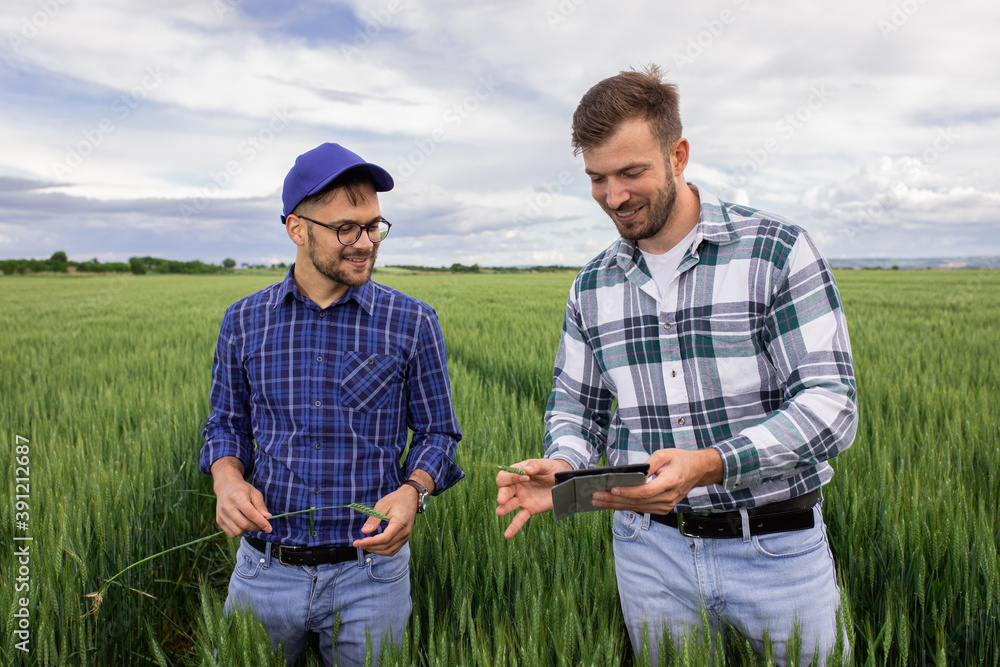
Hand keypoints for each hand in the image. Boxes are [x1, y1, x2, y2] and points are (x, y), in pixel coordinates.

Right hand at [210, 458, 271, 537]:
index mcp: (237, 497)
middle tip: (261, 525)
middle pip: (244, 524)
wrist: (226, 487)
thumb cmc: (243, 490)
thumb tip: (267, 517)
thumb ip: (261, 506)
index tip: (269, 529)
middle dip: (256, 527)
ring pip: (237, 531)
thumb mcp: (255, 493)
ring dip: (248, 530)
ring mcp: (221, 514)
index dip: (261, 522)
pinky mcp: (219, 520)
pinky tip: (242, 524)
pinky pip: (231, 533)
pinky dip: (240, 532)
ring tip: (251, 522)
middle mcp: (227, 506)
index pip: (251, 514)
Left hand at [352, 486, 417, 555]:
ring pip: (389, 551)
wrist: (410, 498)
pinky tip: (373, 546)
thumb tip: (364, 531)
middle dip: (370, 547)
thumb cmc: (396, 499)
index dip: (371, 542)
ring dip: (375, 551)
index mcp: (400, 523)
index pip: (385, 538)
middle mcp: (405, 532)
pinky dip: (382, 551)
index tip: (358, 541)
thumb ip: (374, 519)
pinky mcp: (404, 539)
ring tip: (364, 545)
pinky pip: (393, 550)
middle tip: (357, 543)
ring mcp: (406, 537)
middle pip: (386, 547)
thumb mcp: (382, 504)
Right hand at [495, 458, 571, 538]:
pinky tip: (507, 535)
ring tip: (499, 512)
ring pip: (510, 504)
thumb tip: (527, 470)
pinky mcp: (530, 509)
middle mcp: (516, 487)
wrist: (563, 480)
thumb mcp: (546, 464)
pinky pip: (520, 519)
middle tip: (501, 499)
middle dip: (502, 494)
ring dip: (504, 508)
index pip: (506, 475)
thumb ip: (536, 465)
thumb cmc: (552, 469)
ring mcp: (522, 499)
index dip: (512, 476)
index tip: (526, 476)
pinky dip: (514, 527)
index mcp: (517, 473)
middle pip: (504, 490)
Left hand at [591, 448, 722, 514]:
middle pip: (637, 502)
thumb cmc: (681, 460)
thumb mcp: (665, 454)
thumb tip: (633, 472)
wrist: (698, 470)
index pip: (646, 491)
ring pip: (637, 508)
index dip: (628, 492)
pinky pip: (641, 509)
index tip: (612, 488)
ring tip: (598, 501)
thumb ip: (649, 464)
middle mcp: (668, 497)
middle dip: (614, 500)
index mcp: (670, 482)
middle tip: (596, 496)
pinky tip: (611, 504)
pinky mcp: (662, 508)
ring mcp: (666, 505)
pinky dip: (625, 506)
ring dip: (616, 505)